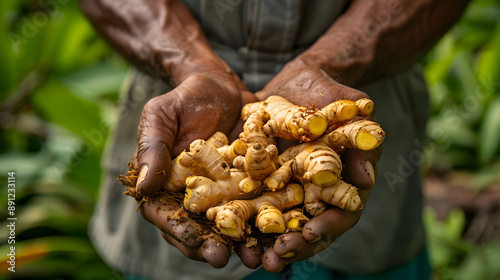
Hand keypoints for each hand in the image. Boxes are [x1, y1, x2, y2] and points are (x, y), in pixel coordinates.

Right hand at [131, 72, 259, 267]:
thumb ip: (152, 148)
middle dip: (212, 245)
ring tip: (258, 257)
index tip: (197, 244)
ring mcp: (224, 192)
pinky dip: (269, 220)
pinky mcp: (250, 183)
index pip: (167, 215)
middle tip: (225, 258)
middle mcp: (195, 196)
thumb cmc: (184, 98)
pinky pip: (259, 205)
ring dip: (243, 243)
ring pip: (231, 224)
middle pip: (199, 228)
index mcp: (167, 185)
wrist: (220, 85)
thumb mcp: (161, 116)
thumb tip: (143, 188)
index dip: (181, 232)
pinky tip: (281, 231)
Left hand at [257, 66, 380, 271]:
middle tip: (274, 259)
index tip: (308, 233)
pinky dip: (242, 218)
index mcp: (341, 183)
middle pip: (307, 227)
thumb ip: (360, 137)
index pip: (340, 214)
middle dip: (292, 245)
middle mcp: (315, 193)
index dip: (326, 227)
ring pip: (279, 222)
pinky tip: (226, 228)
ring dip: (266, 243)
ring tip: (252, 259)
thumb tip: (366, 179)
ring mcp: (289, 189)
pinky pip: (252, 203)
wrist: (299, 81)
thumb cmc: (331, 93)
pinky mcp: (264, 181)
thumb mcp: (349, 109)